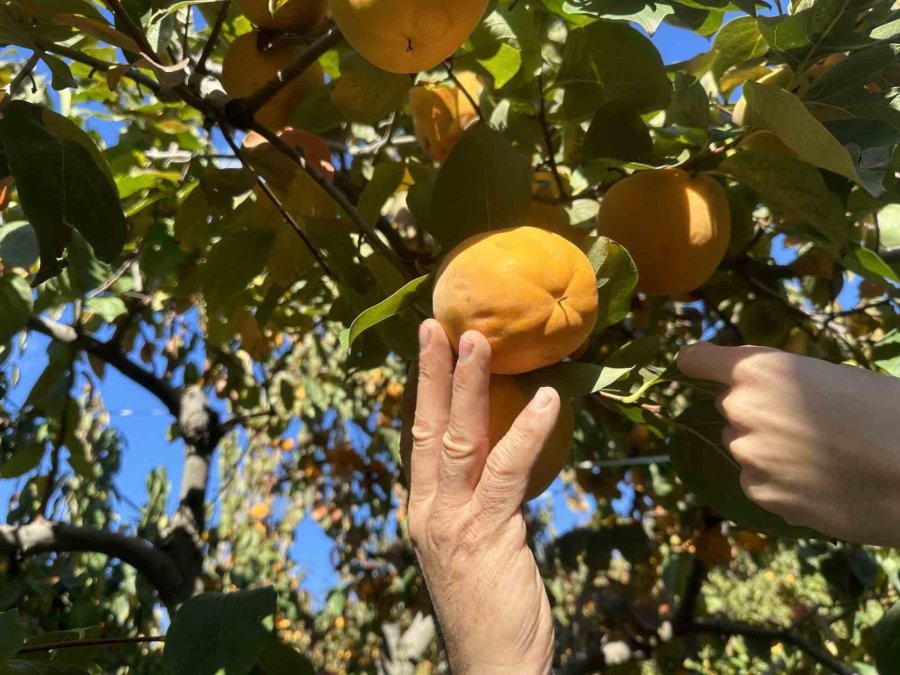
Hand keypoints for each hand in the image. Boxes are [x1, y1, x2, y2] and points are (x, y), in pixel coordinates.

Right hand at [401, 319, 555, 673]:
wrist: (492, 667)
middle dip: (432, 373)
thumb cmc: (492, 606)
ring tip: (479, 342)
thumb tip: (506, 459)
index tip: (429, 348)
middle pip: (428, 427)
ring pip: (459, 439)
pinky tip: (545, 400)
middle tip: (437, 324)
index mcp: (426, 509)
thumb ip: (484, 500)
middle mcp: (430, 509)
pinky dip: (525, 433)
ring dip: (469, 386)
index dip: (423, 391)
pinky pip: (506, 472)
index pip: (419, 438)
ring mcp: (453, 521)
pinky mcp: (486, 533)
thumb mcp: (479, 545)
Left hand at [677, 342, 899, 546]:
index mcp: (757, 370)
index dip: (698, 364)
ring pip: (744, 447)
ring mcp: (747, 456)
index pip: (696, 360)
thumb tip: (754, 392)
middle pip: (730, 408)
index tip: (696, 367)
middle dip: (755, 412)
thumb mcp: (832, 378)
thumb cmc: (888, 414)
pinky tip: (823, 483)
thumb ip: (782, 382)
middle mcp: (740, 410)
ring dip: (768, 449)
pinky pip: (759, 482)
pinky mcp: (760, 495)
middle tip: (807, 423)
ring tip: (824, 457)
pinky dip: (781, 483)